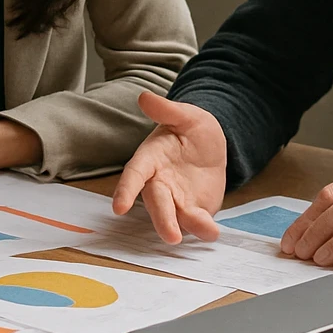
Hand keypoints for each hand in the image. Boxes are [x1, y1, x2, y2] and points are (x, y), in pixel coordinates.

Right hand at [112, 92, 226, 243]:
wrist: (213, 146)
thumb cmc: (193, 129)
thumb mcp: (186, 115)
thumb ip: (167, 110)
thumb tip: (144, 97)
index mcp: (151, 158)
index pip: (134, 174)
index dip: (126, 190)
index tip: (119, 207)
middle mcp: (158, 183)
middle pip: (156, 203)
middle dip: (162, 220)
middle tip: (170, 236)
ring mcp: (175, 200)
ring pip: (175, 218)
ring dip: (187, 227)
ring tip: (206, 230)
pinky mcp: (193, 210)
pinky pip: (195, 222)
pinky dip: (204, 229)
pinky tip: (213, 232)